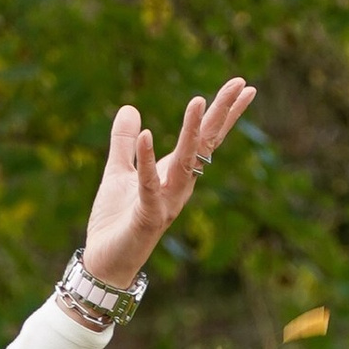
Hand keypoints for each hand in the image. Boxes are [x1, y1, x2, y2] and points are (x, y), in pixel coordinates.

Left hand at [79, 81, 255, 289]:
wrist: (105, 264)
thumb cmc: (116, 222)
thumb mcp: (117, 172)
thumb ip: (123, 142)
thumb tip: (131, 108)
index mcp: (174, 173)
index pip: (205, 138)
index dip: (223, 112)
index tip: (244, 86)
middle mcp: (179, 186)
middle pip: (205, 145)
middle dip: (222, 114)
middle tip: (242, 84)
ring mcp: (168, 201)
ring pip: (185, 162)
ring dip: (192, 132)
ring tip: (198, 100)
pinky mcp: (149, 217)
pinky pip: (150, 185)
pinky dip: (148, 161)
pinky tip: (149, 135)